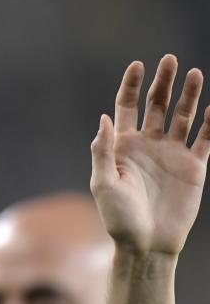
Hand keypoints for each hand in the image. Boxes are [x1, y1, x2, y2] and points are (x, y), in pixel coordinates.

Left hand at [91, 54, 209, 253]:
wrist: (146, 244)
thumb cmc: (118, 217)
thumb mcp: (103, 183)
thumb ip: (103, 151)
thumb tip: (104, 118)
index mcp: (123, 145)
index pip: (127, 107)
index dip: (131, 85)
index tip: (138, 65)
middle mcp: (148, 145)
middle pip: (157, 105)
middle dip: (163, 83)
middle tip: (169, 60)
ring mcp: (172, 154)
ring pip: (183, 117)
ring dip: (189, 95)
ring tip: (194, 73)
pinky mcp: (194, 168)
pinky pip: (206, 140)